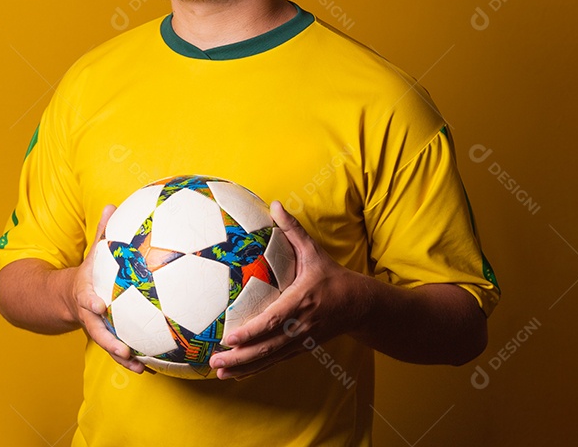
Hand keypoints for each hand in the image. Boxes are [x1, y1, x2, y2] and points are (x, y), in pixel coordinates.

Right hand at [72, 204, 145, 373]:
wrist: (65, 297)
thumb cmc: (88, 271)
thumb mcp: (92, 252)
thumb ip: (102, 232)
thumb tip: (111, 204)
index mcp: (85, 293)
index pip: (85, 298)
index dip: (91, 301)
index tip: (99, 304)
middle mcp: (90, 315)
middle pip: (96, 331)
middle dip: (108, 341)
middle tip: (124, 349)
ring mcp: (96, 329)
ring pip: (107, 346)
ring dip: (121, 357)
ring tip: (139, 366)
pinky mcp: (105, 337)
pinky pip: (117, 351)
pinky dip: (131, 360)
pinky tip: (150, 367)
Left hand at [209, 201, 368, 379]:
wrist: (362, 306)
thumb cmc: (333, 276)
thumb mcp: (314, 252)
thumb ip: (293, 230)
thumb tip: (274, 203)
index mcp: (302, 302)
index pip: (274, 320)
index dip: (252, 331)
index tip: (230, 337)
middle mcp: (301, 326)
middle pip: (268, 347)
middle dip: (241, 357)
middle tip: (215, 362)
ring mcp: (302, 341)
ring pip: (270, 359)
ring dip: (244, 368)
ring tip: (219, 373)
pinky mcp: (301, 348)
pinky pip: (275, 361)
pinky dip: (256, 369)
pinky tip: (237, 374)